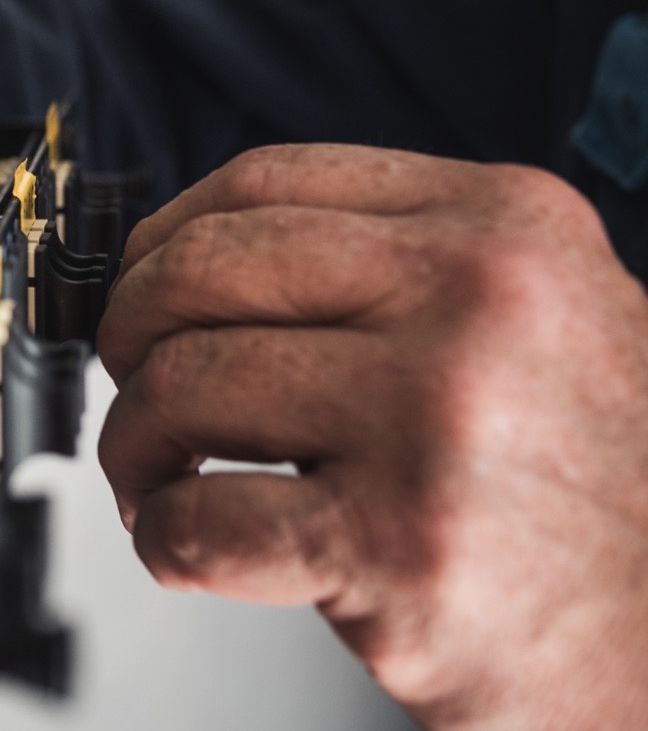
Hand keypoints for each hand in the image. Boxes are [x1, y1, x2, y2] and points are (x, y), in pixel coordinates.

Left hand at [96, 144, 647, 730]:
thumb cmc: (611, 497)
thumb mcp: (552, 319)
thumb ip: (406, 269)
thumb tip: (195, 261)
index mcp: (504, 227)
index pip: (264, 182)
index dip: (165, 236)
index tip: (141, 282)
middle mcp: (477, 305)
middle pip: (199, 272)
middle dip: (130, 331)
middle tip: (137, 385)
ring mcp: (436, 424)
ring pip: (180, 386)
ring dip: (137, 444)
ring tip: (164, 481)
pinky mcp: (398, 548)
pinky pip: (197, 518)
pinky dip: (164, 539)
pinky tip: (195, 548)